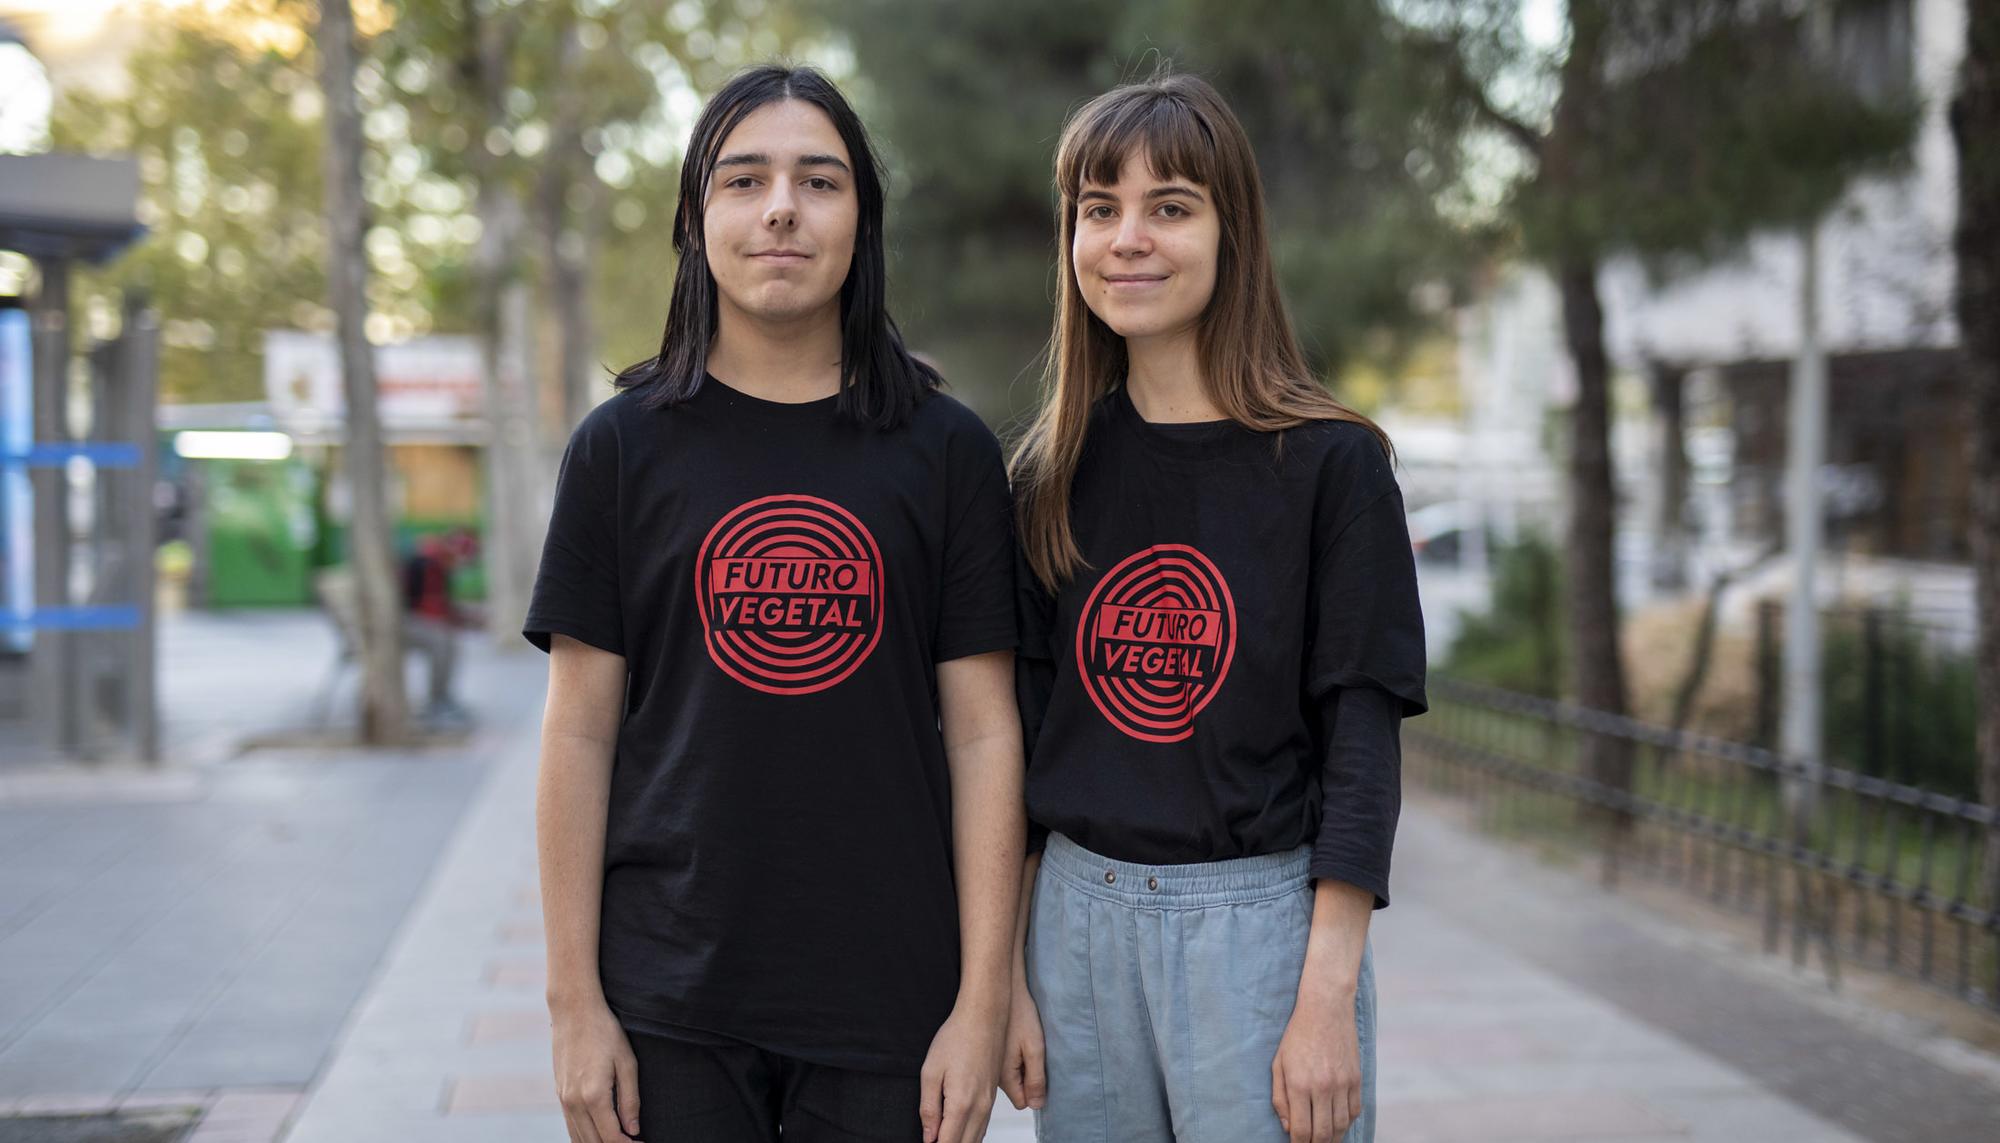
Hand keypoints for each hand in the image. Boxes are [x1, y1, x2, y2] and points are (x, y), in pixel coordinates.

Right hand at [551, 997, 639, 1141]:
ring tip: (619, 1139)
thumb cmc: (605, 1032)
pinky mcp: (559, 1094)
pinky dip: (584, 1136)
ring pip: (578, 1139)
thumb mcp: (627, 1063)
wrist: (574, 1011)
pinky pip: (570, 1126)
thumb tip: (634, 1129)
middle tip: (633, 1142)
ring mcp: (563, 1100)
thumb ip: (630, 1099)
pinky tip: (599, 1134)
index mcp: (593, 1096)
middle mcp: (574, 1102)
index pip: (611, 1138)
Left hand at [919, 998, 1003, 1142]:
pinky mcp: (992, 1096)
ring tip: (943, 1139)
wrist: (984, 1017)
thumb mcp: (931, 1072)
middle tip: (932, 1141)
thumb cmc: (957, 1038)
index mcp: (961, 1103)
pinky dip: (971, 1136)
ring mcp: (989, 1102)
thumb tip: (929, 1137)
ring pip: (977, 1139)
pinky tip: (960, 1135)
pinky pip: (983, 1126)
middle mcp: (980, 1107)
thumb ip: (929, 1109)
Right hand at [998, 978, 1046, 1110]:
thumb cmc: (1020, 1015)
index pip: (1022, 1101)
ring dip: (1019, 1068)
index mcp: (1005, 1076)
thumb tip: (1037, 1105)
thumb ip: (1036, 1079)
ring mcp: (989, 1063)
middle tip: (1032, 1055)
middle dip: (1026, 1081)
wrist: (1001, 988)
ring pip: (1009, 1078)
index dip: (1033, 1091)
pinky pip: (1002, 1065)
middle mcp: (992, 1074)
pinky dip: (1011, 1057)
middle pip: (1015, 1091)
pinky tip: (1015, 1039)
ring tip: (1024, 1044)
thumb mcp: (1035, 1048)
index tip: (1038, 1073)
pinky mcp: (988, 1052)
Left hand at [1271, 993, 1361, 1142]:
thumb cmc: (1297, 1035)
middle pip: (1323, 1134)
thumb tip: (1287, 1126)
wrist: (1326, 1009)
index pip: (1301, 1130)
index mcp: (1299, 1084)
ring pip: (1341, 1126)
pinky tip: (1337, 1123)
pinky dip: (1346, 1122)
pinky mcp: (1356, 1078)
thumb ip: (1280, 1097)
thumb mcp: (1279, 1064)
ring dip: (1332, 1138)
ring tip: (1324, 1140)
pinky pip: (1354, 1111)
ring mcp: (1342, 1084)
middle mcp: (1322, 1087)